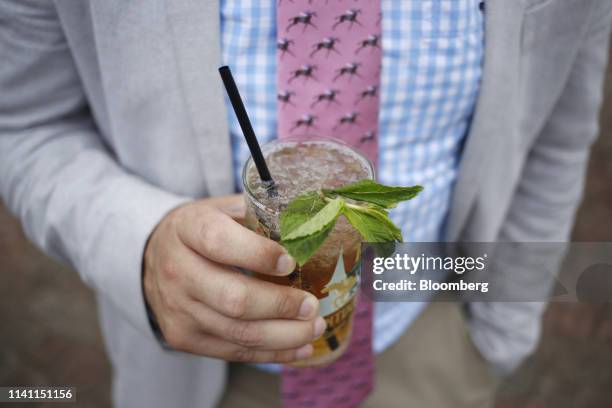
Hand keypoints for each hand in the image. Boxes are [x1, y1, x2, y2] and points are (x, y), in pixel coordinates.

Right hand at [143, 194, 324, 362]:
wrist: (154, 258)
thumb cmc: (202, 231)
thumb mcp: (222, 208)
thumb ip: (259, 212)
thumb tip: (308, 226)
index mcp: (188, 229)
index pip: (220, 242)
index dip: (259, 254)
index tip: (291, 262)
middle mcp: (177, 270)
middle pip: (233, 299)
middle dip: (280, 306)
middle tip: (312, 306)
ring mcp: (178, 309)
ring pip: (238, 333)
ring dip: (284, 336)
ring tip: (314, 328)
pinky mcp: (183, 338)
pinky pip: (233, 352)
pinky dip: (272, 354)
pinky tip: (300, 347)